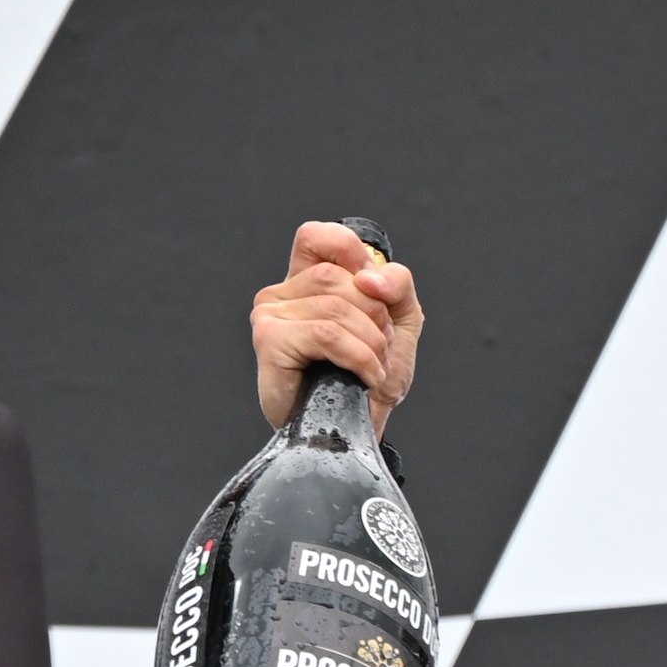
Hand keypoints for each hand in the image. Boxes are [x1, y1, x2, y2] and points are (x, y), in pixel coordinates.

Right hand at [250, 220, 423, 431]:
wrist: (358, 429)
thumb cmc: (369, 379)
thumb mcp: (398, 322)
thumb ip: (397, 285)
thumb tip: (370, 276)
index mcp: (307, 281)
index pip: (318, 236)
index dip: (351, 252)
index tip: (373, 291)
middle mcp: (282, 294)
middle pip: (339, 277)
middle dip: (375, 316)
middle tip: (375, 348)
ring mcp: (270, 315)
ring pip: (336, 307)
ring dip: (371, 343)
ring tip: (370, 367)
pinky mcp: (269, 340)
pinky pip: (327, 334)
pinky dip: (358, 357)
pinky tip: (363, 377)